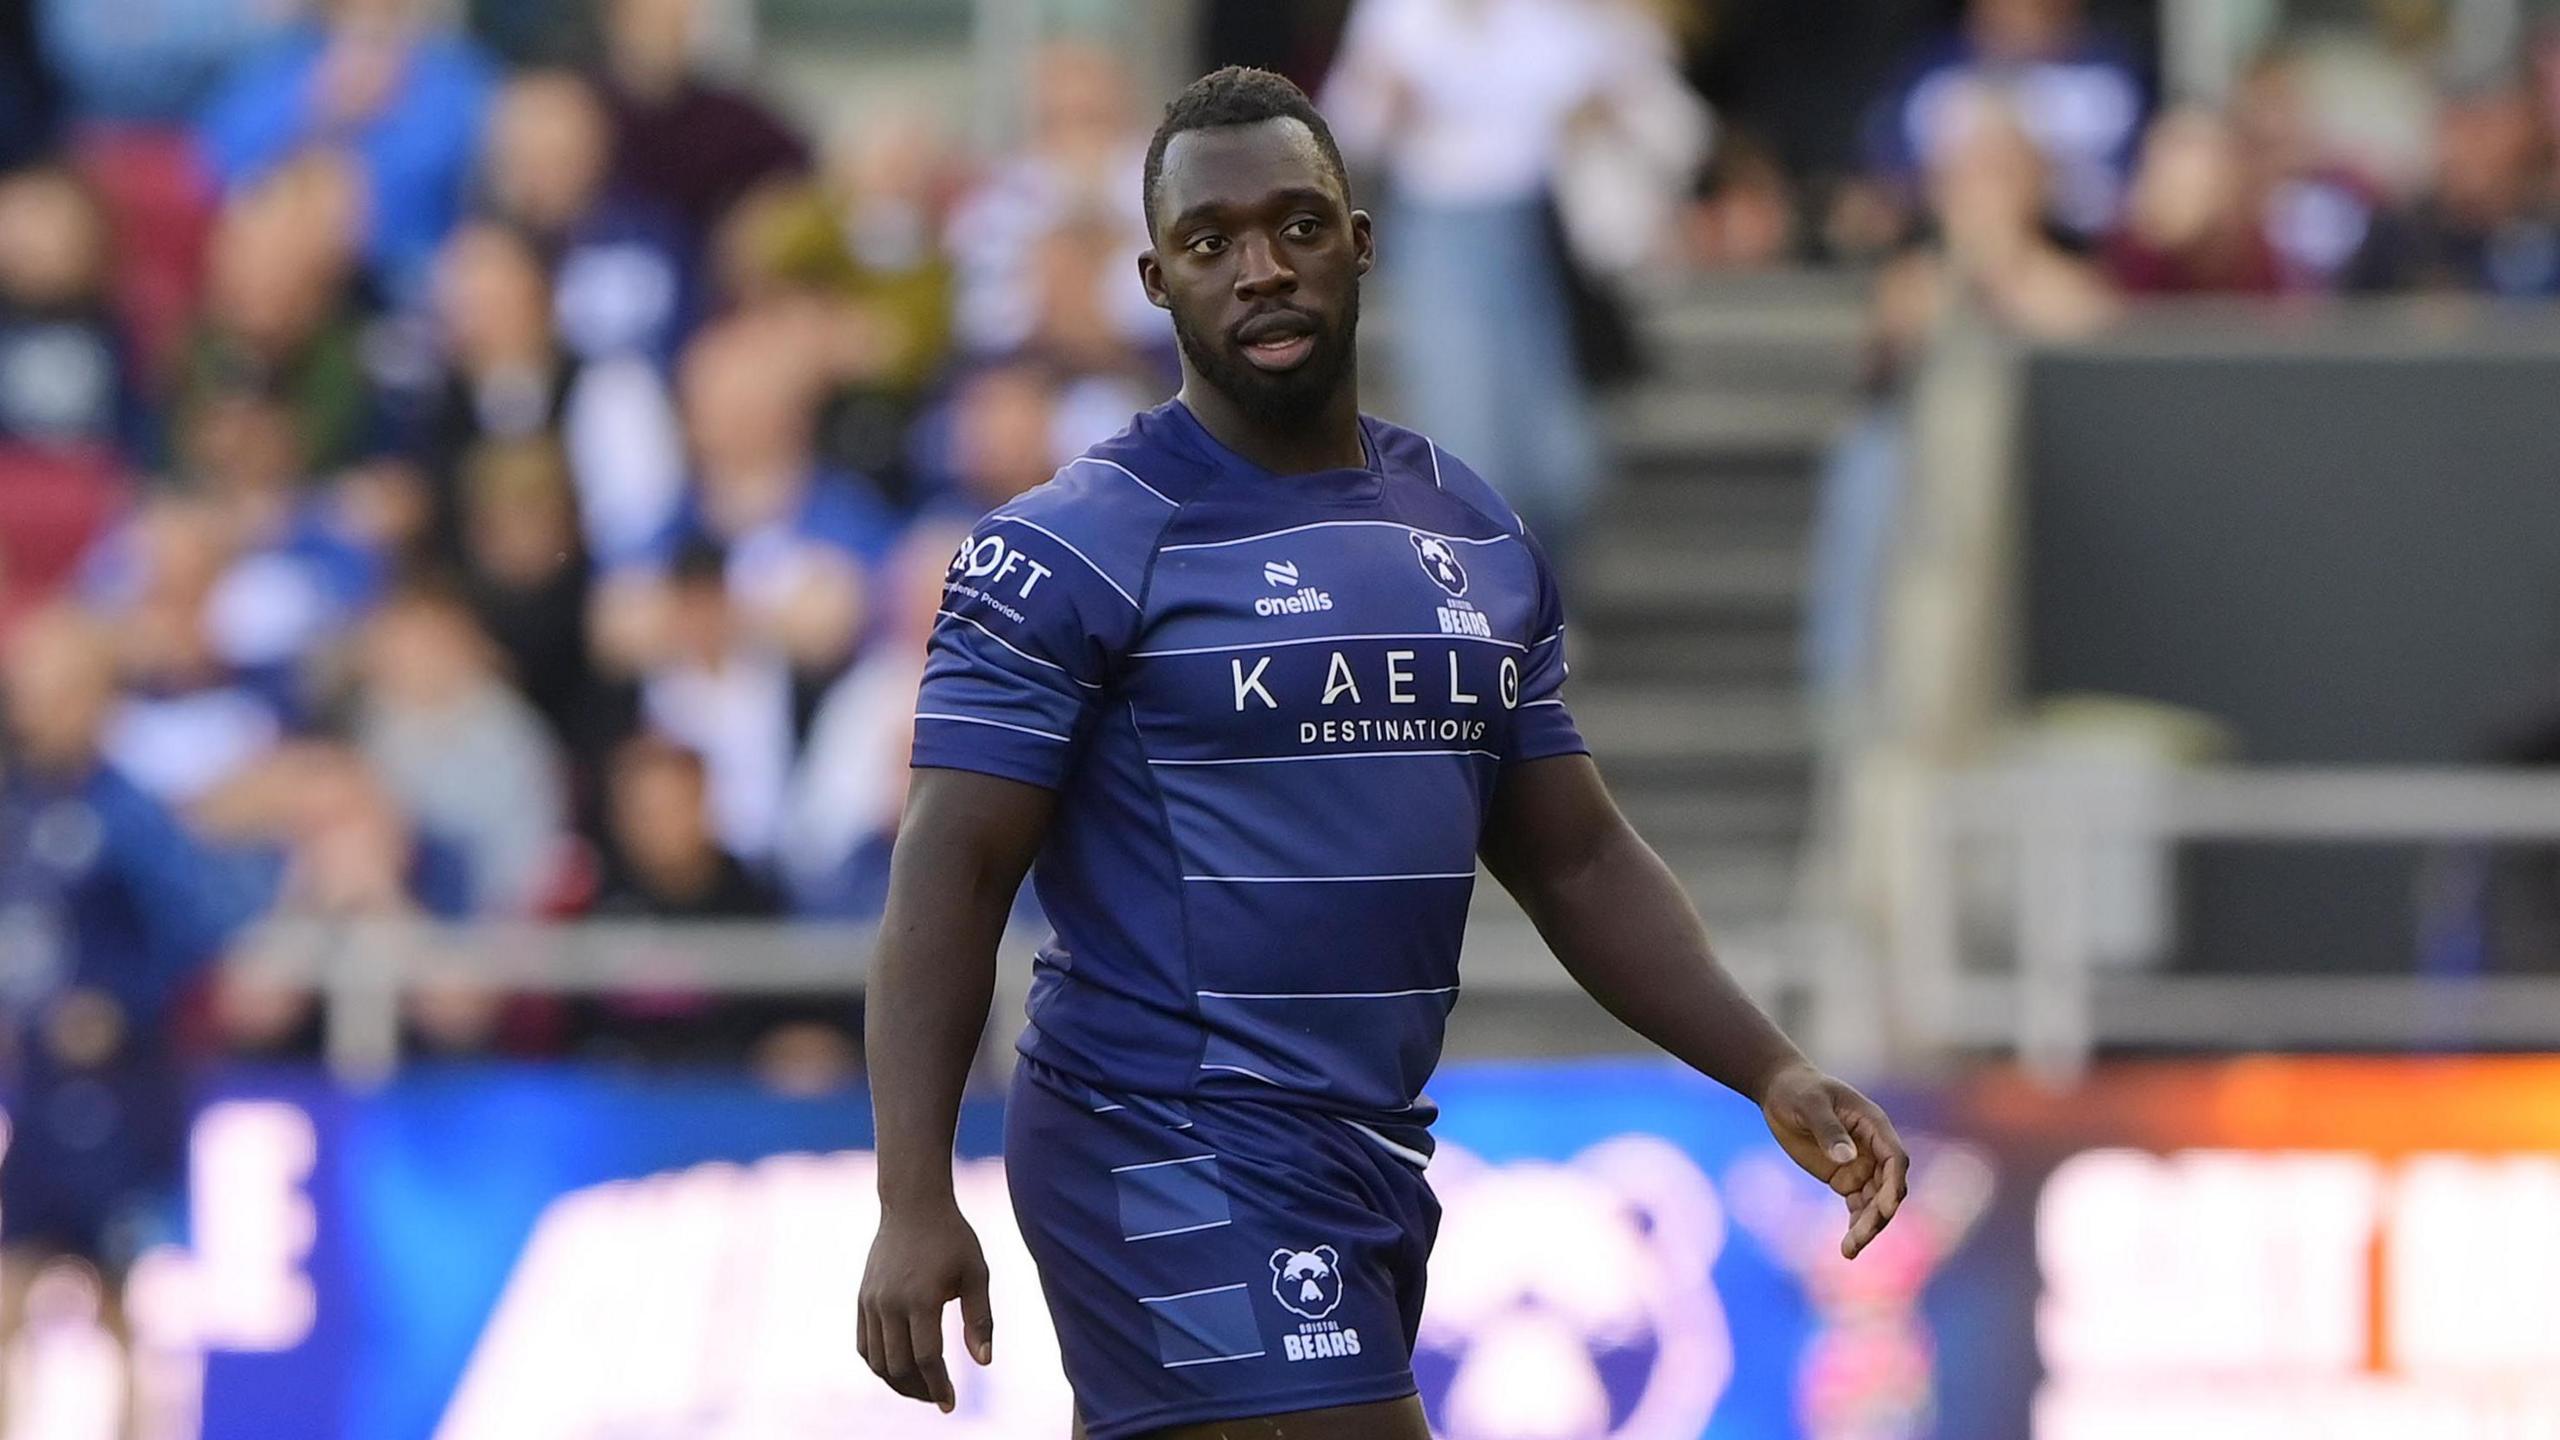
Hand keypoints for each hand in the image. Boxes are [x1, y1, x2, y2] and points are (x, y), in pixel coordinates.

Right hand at [858, 1200, 994, 1411]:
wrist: (912, 1205)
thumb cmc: (952, 1238)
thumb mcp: (977, 1273)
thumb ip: (980, 1318)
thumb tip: (983, 1362)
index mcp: (921, 1298)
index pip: (926, 1358)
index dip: (938, 1386)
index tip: (950, 1405)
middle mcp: (890, 1303)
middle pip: (898, 1366)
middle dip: (919, 1390)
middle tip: (938, 1397)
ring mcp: (871, 1301)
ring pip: (876, 1361)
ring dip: (897, 1382)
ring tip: (921, 1388)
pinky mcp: (862, 1299)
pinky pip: (864, 1345)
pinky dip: (879, 1364)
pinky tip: (899, 1368)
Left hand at [1758, 1063, 1909, 1258]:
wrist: (1781, 1091)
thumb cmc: (1798, 1090)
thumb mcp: (1810, 1104)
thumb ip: (1828, 1129)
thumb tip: (1846, 1158)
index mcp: (1874, 1125)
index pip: (1895, 1159)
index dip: (1894, 1184)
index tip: (1886, 1208)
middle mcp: (1874, 1149)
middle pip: (1888, 1188)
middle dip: (1879, 1214)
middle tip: (1860, 1238)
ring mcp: (1862, 1165)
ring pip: (1875, 1203)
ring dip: (1868, 1226)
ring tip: (1849, 1250)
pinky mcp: (1845, 1178)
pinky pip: (1858, 1206)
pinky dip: (1856, 1225)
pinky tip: (1848, 1247)